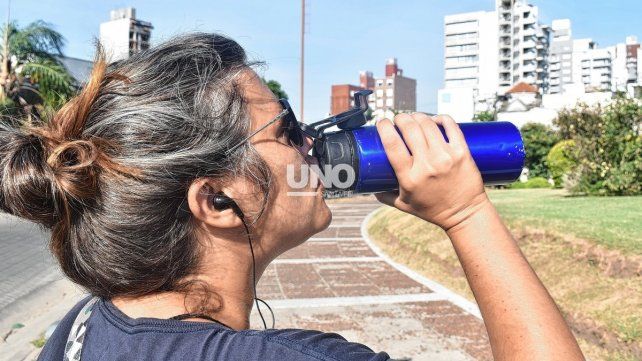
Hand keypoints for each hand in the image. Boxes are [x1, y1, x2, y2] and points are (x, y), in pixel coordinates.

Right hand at [375, 113, 489, 230]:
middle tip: (399, 120)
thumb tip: (369, 186)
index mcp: (409, 178)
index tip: (382, 123)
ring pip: (428, 124)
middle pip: (409, 128)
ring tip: (414, 118)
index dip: (384, 127)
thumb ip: (385, 196)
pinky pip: (451, 126)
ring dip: (417, 116)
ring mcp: (446, 157)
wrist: (465, 214)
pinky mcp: (462, 152)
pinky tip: (435, 120)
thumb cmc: (433, 211)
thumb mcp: (404, 205)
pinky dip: (441, 118)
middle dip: (400, 118)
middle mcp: (427, 165)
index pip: (392, 144)